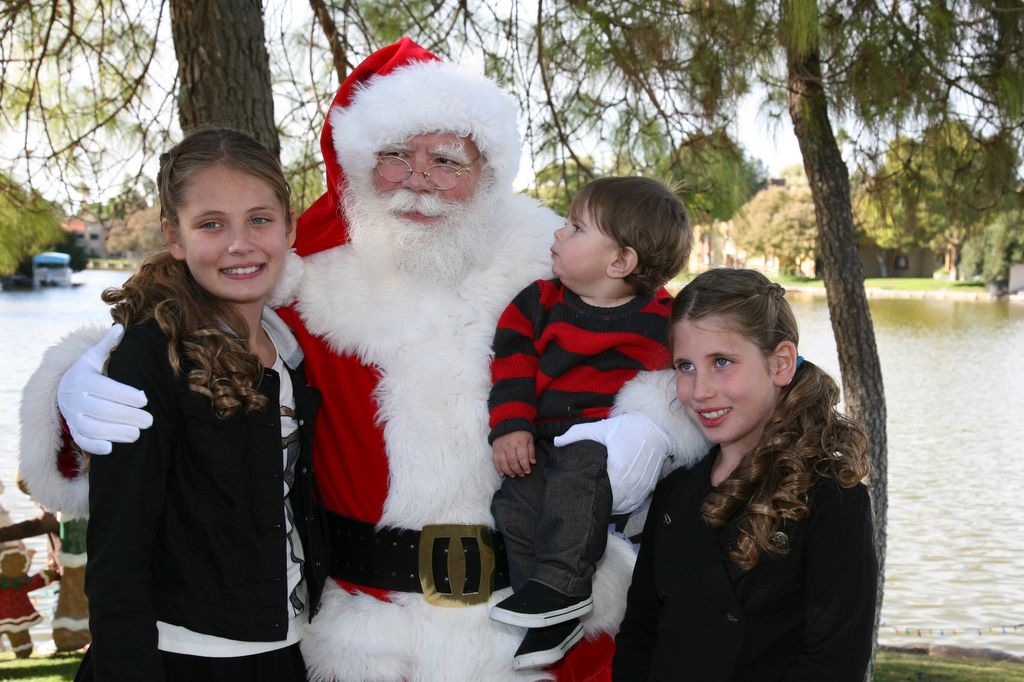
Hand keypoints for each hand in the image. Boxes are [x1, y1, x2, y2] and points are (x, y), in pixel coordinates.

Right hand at [57, 324, 151, 454]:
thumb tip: (120, 327)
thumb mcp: (93, 356)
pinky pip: (81, 440)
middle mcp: (74, 398)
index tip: (145, 400)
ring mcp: (72, 416)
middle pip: (101, 410)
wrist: (61, 389)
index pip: (104, 388)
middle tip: (150, 420)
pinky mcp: (73, 430)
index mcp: (82, 379)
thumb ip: (107, 344)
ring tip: (138, 434)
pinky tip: (112, 448)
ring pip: (92, 427)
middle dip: (126, 416)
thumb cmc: (87, 371)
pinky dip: (94, 446)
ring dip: (115, 433)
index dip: (125, 395)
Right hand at [492, 431, 535, 477]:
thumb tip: (532, 463)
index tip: (528, 471)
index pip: (522, 457)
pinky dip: (498, 469)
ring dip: (508, 471)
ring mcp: (501, 447)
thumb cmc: (521, 432)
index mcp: (520, 442)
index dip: (525, 466)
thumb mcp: (529, 439)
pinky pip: (495, 461)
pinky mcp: (495, 449)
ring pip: (503, 462)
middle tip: (521, 474)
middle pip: (513, 461)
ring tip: (512, 475)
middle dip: (517, 470)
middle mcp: (509, 445)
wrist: (508, 423)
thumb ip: (531, 451)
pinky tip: (502, 474)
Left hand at [554, 413, 670, 513]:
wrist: (655, 428)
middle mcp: (631, 481)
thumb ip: (577, 434)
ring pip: (625, 506)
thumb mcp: (600, 429)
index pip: (603, 493)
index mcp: (618, 469)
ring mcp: (641, 485)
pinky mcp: (649, 486)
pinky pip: (635, 504)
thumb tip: (556, 441)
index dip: (591, 498)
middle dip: (601, 504)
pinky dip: (625, 506)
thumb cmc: (626, 428)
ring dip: (613, 507)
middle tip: (587, 504)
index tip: (582, 496)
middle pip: (613, 503)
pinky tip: (615, 504)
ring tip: (599, 506)